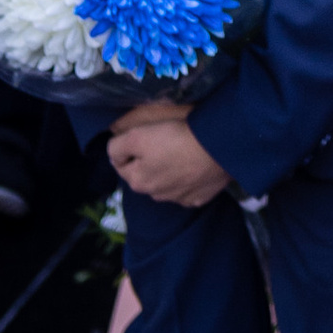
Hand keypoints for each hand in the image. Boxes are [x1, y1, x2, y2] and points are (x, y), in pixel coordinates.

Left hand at [108, 100, 231, 207]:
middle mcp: (155, 196)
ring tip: (182, 151)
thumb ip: (117, 145)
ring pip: (165, 182)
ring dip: (168, 170)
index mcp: (138, 181)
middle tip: (163, 140)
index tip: (143, 133)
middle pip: (144, 174)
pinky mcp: (199, 198)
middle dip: (147, 160)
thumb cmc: (176, 138)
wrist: (219, 148)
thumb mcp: (138, 134)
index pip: (119, 162)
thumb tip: (113, 152)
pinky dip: (188, 178)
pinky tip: (196, 165)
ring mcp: (179, 199)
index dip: (128, 146)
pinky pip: (187, 188)